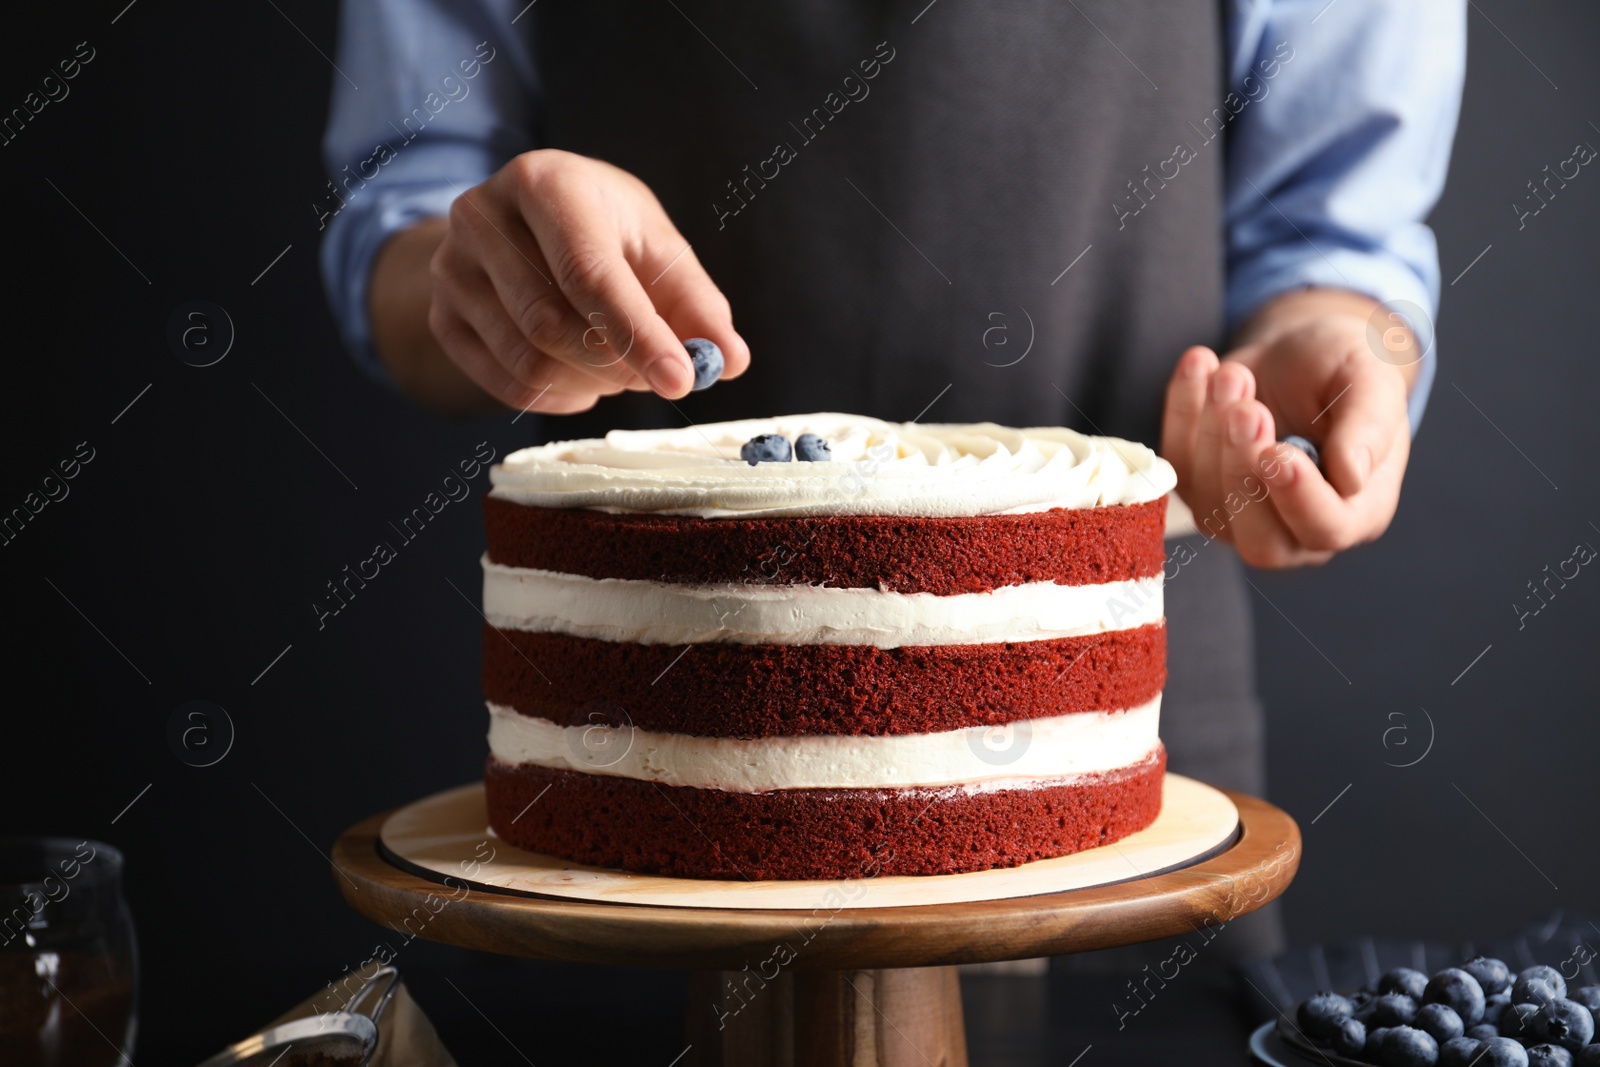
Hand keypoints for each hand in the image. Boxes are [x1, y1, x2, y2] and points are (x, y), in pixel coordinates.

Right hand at [420, 150, 749, 413]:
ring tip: (619, 368)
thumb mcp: (655, 246)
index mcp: (544, 182)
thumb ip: (696, 302)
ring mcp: (450, 268)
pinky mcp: (441, 315)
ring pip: (529, 360)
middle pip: (553, 324)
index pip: (589, 273)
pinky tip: (582, 379)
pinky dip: (559, 397)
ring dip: (592, 384)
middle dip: (618, 364)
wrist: (524, 222)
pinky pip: (505, 385)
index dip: (639, 334)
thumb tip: (727, 361)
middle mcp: (482, 216)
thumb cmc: (603, 230)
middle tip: (656, 371)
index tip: (680, 379)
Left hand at [1160, 289, 1415, 567]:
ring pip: (1209, 503)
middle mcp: (1298, 528)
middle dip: (1243, 472)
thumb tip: (1351, 476)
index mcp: (1358, 512)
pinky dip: (1181, 414)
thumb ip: (1369, 428)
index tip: (1278, 452)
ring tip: (1232, 373)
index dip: (1298, 499)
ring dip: (1210, 434)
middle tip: (1246, 410)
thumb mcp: (1373, 381)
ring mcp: (1241, 515)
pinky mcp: (1199, 487)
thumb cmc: (1346, 370)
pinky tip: (1200, 366)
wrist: (1300, 351)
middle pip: (1260, 540)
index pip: (1325, 530)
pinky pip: (1176, 466)